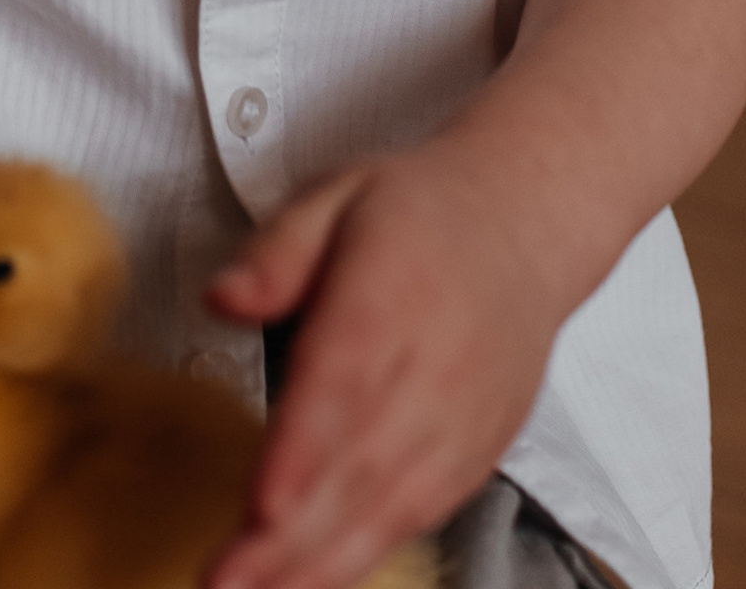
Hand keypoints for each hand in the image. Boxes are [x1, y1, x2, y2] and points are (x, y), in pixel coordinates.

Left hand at [202, 136, 557, 588]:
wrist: (524, 223)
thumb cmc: (415, 210)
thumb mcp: (335, 196)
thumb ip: (276, 251)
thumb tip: (221, 297)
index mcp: (391, 290)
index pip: (345, 380)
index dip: (304, 449)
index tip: (261, 505)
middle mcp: (435, 364)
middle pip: (361, 463)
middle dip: (290, 536)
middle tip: (225, 582)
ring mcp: (463, 415)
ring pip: (392, 504)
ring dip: (324, 561)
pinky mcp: (478, 449)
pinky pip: (425, 513)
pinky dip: (372, 552)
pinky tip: (317, 579)